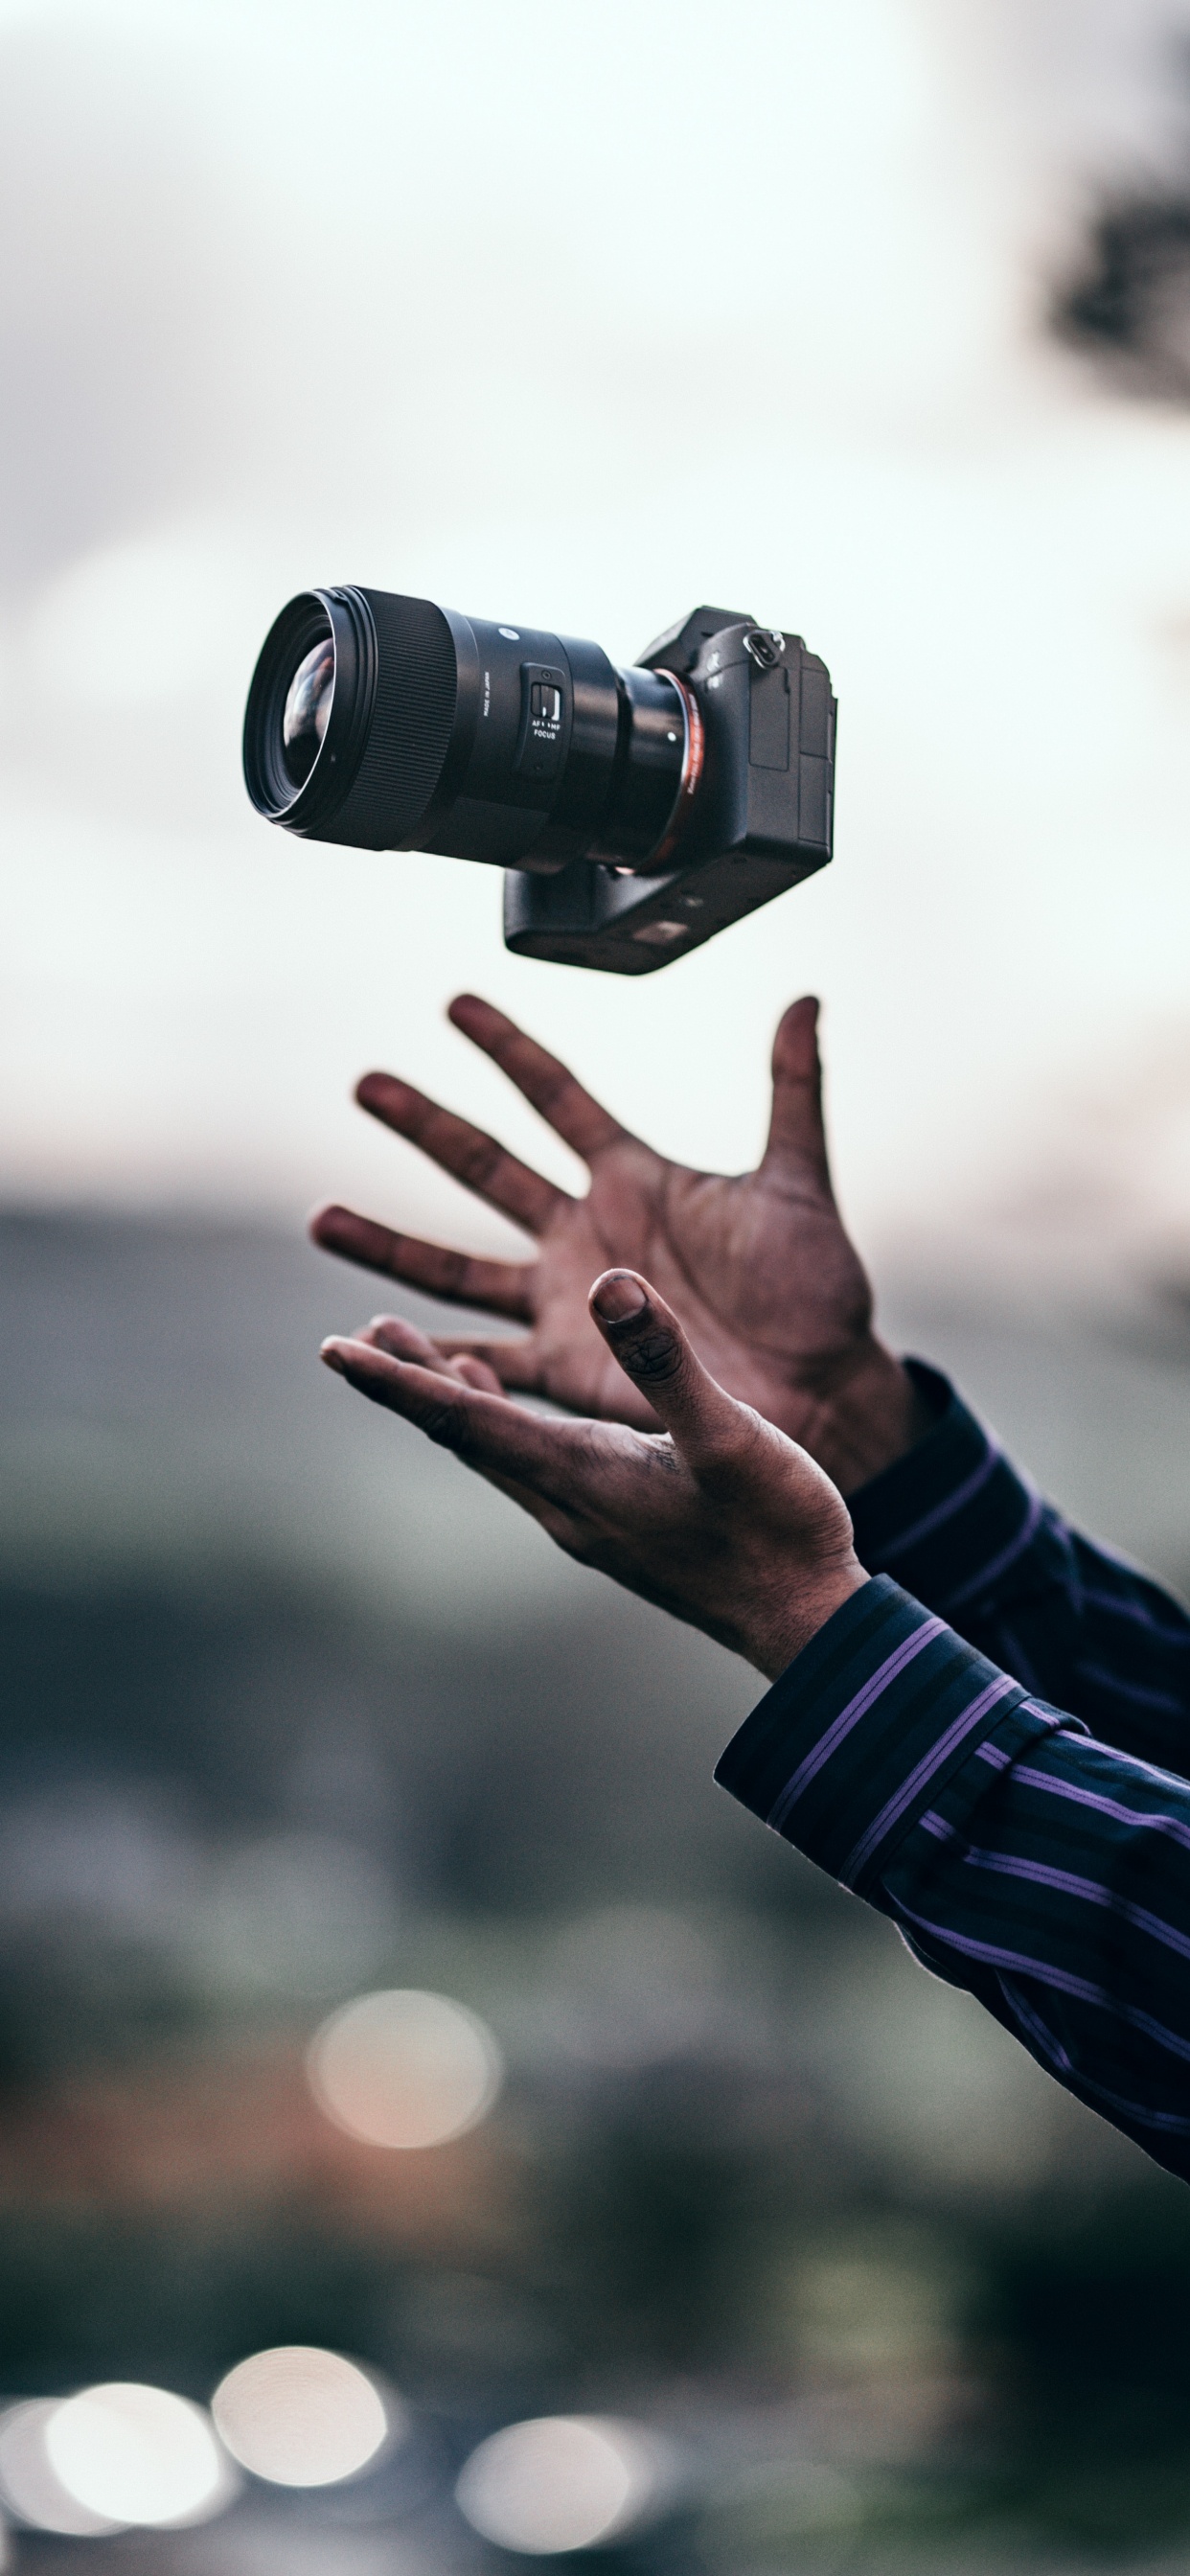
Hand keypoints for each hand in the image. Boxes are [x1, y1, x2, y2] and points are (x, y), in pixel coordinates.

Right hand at [312, 993, 927, 1491]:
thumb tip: (802, 999)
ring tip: (322, 1218)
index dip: (508, 1049)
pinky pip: (483, 1363)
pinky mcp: (567, 1370)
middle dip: (424, 1127)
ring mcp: (567, 1302)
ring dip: (390, 1244)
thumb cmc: (816, 1291)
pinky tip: (374, 1344)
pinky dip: (429, 1357)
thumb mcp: (799, 1184)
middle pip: (486, 1169)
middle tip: (363, 1084)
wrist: (823, 1390)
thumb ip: (792, 1091)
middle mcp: (586, 1234)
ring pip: (457, 1267)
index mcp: (635, 1180)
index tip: (454, 1003)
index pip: (558, 1097)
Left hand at [320, 1270, 866, 1679]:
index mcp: (581, 1474)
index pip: (463, 1420)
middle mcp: (567, 1502)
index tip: (335, 1349)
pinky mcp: (616, 1525)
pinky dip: (506, 1421)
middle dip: (410, 1381)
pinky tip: (518, 1407)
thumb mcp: (729, 1434)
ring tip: (420, 1352)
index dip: (396, 1381)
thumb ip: (666, 1362)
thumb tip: (610, 1283)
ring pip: (498, 1450)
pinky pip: (535, 1465)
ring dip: (454, 1399)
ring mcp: (589, 1519)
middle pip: (464, 1434)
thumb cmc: (777, 1530)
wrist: (810, 1623)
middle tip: (357, 1335)